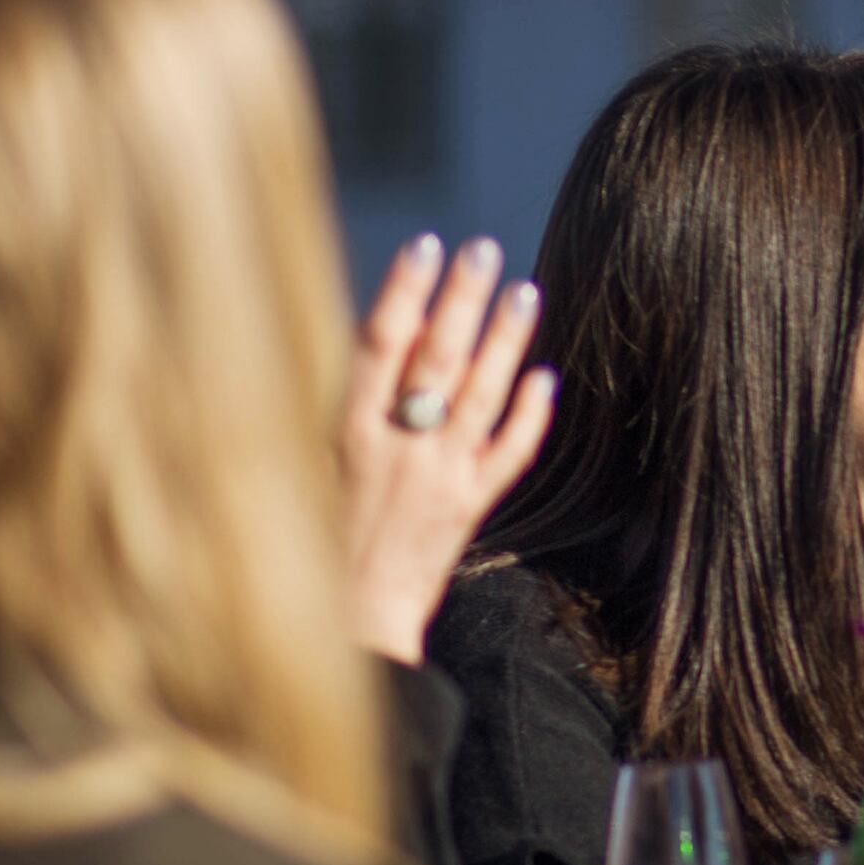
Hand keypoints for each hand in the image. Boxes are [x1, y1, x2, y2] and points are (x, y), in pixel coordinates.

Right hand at [339, 235, 554, 666]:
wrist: (350, 620)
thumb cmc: (318, 537)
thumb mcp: (317, 463)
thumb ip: (352, 407)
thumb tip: (376, 339)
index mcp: (347, 433)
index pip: (377, 345)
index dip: (403, 291)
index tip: (425, 245)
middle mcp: (397, 448)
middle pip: (436, 359)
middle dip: (461, 300)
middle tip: (484, 248)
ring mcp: (439, 478)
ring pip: (482, 396)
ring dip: (506, 341)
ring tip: (526, 291)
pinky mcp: (470, 508)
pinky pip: (509, 455)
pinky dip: (530, 414)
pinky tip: (546, 376)